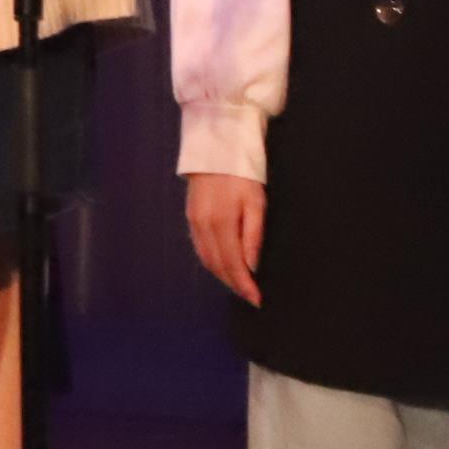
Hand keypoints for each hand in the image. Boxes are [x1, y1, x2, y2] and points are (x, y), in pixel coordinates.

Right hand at [184, 172, 264, 304]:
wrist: (217, 149)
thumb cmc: (243, 174)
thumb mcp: (256, 202)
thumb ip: (253, 235)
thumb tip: (252, 266)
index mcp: (221, 224)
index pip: (233, 264)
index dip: (244, 285)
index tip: (256, 299)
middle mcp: (203, 227)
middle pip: (218, 266)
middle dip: (234, 284)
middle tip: (250, 297)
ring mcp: (194, 223)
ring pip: (207, 260)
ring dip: (222, 276)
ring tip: (239, 285)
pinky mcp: (191, 218)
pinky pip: (201, 248)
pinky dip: (212, 263)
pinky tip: (223, 266)